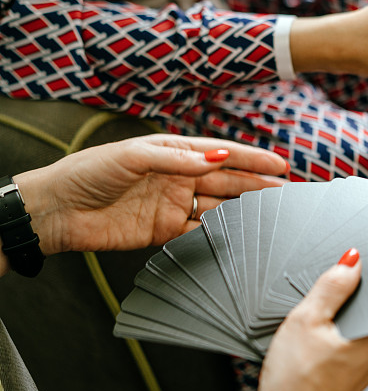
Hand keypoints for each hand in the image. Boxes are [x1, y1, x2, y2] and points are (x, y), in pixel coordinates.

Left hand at [10, 135, 287, 263]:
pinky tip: (240, 237)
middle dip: (258, 186)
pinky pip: (200, 232)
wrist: (57, 210)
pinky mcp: (165, 232)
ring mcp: (174, 206)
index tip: (279, 165)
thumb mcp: (132, 156)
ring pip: (219, 207)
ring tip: (273, 215)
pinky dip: (220, 235)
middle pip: (227, 182)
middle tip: (288, 192)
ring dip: (245, 211)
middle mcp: (179, 178)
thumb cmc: (88, 172)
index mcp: (174, 153)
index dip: (251, 159)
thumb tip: (216, 157)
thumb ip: (176, 158)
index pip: (221, 154)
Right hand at [252, 249, 367, 390]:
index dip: (347, 285)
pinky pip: (340, 353)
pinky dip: (324, 351)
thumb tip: (351, 260)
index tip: (326, 295)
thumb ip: (332, 285)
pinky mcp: (350, 381)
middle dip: (333, 310)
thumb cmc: (294, 383)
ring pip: (347, 332)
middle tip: (309, 324)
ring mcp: (365, 369)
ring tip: (305, 345)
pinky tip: (307, 360)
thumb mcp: (307, 319)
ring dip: (327, 331)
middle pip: (359, 311)